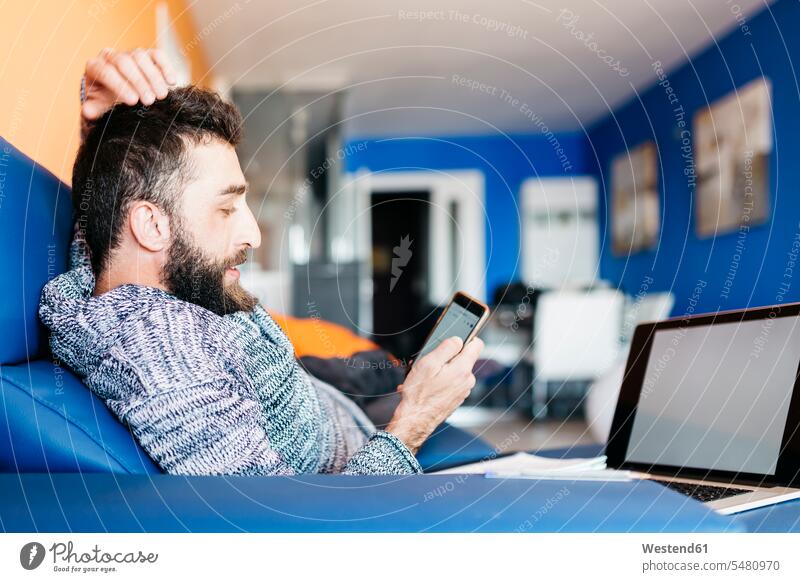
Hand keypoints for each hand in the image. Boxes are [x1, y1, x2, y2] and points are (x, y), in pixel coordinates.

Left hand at [81, 48, 176, 121]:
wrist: (119, 96)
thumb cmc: (107, 102)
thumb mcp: (98, 107)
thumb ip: (94, 109)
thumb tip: (88, 111)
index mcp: (95, 67)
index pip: (105, 71)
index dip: (119, 85)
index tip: (133, 101)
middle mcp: (111, 56)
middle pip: (124, 62)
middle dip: (138, 82)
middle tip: (149, 101)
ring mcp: (129, 54)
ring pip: (141, 57)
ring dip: (153, 76)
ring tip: (161, 95)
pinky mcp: (147, 55)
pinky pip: (157, 55)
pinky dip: (165, 67)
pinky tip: (171, 82)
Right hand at [386, 336, 483, 453]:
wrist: (414, 420)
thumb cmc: (419, 394)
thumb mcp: (429, 363)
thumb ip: (446, 347)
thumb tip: (458, 339)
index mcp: (463, 369)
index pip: (477, 344)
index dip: (466, 337)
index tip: (455, 338)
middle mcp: (467, 381)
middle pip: (462, 358)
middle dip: (446, 357)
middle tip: (428, 361)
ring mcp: (462, 391)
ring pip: (454, 371)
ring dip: (440, 370)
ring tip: (423, 377)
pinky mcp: (455, 399)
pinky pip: (449, 383)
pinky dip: (439, 381)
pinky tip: (425, 386)